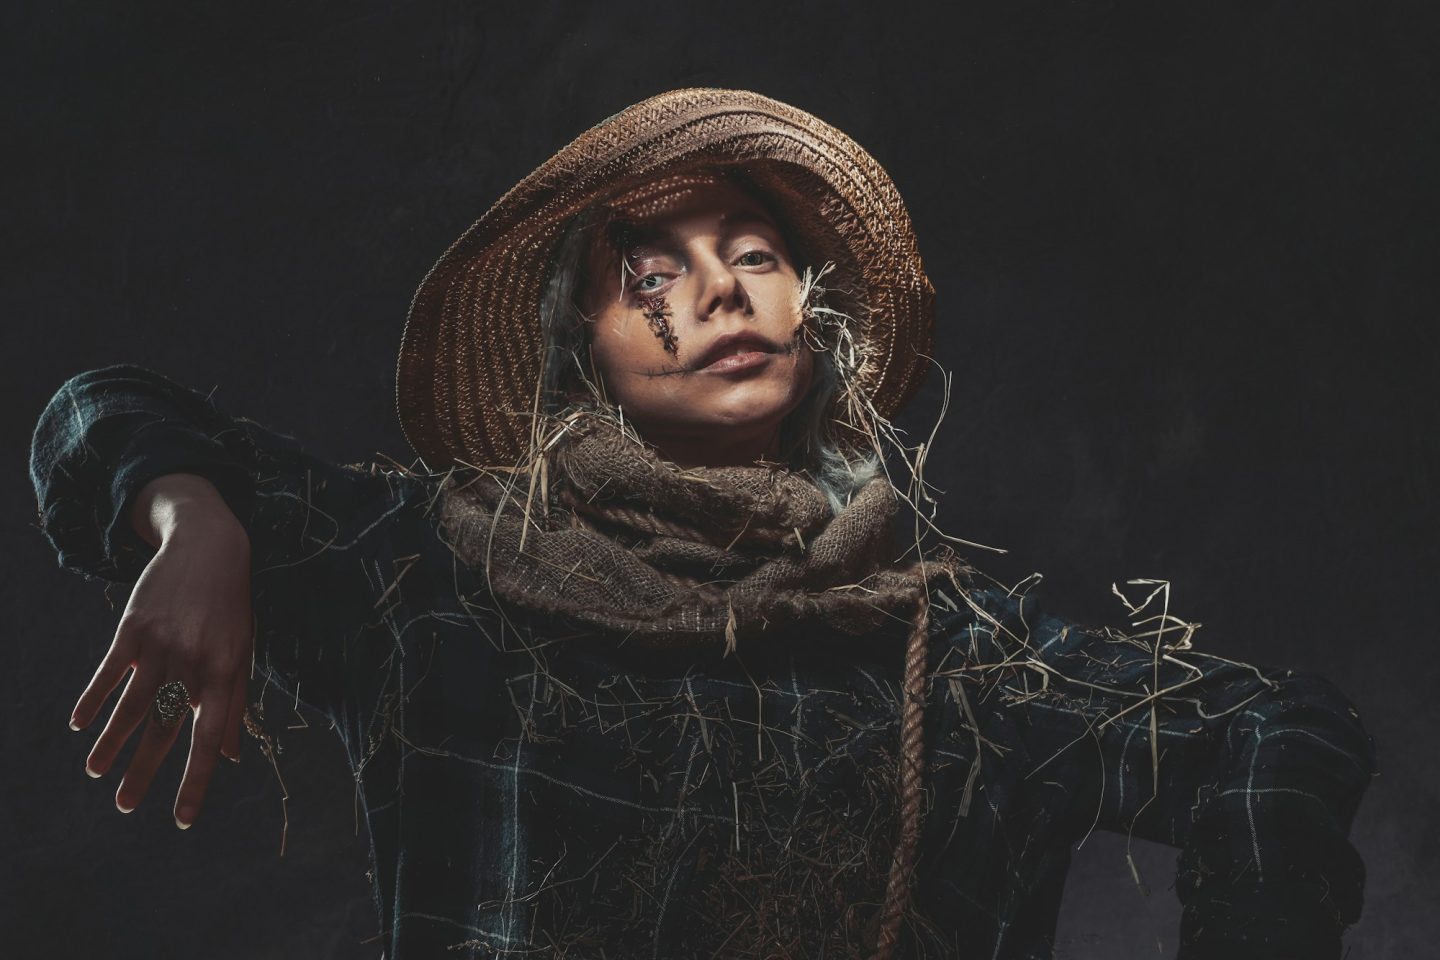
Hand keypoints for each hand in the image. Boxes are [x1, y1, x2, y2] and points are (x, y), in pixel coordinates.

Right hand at [70, 488, 252, 828]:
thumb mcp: (243, 650)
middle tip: (125, 807)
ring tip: (95, 771)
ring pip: (132, 706)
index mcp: (227, 674)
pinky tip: (79, 725)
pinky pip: (109, 673)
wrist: (210, 546)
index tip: (182, 818)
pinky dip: (93, 700)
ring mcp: (162, 646)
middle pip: (165, 730)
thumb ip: (235, 703)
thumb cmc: (230, 607)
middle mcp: (194, 664)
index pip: (211, 739)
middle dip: (144, 773)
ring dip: (111, 744)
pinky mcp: (133, 629)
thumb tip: (230, 755)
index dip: (197, 781)